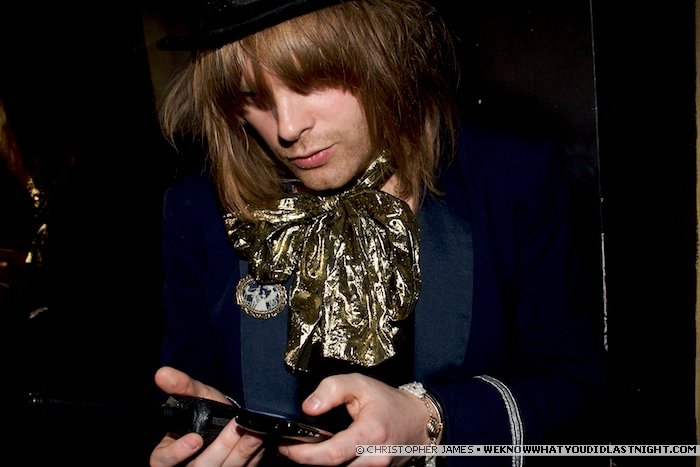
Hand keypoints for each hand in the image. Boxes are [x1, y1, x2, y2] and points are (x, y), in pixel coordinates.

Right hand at [149, 366, 265, 466]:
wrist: (228, 418)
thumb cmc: (206, 409)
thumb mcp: (195, 395)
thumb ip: (181, 386)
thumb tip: (162, 373)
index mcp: (169, 453)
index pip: (164, 460)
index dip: (177, 453)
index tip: (195, 439)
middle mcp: (188, 466)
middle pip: (202, 466)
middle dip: (222, 447)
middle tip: (235, 427)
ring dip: (241, 451)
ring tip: (253, 433)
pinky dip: (252, 456)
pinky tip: (259, 441)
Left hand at [278, 373, 431, 465]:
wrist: (416, 421)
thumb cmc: (388, 402)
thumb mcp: (360, 384)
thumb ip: (332, 389)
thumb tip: (309, 407)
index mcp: (371, 434)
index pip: (332, 453)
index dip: (305, 454)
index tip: (286, 447)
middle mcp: (375, 457)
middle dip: (306, 460)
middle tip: (287, 448)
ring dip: (318, 464)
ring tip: (303, 450)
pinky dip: (332, 464)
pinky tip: (322, 454)